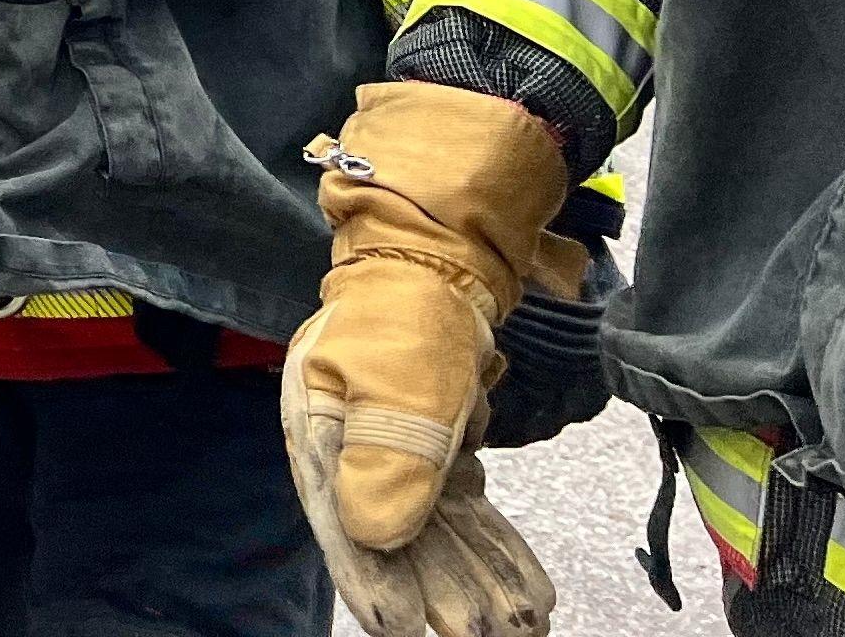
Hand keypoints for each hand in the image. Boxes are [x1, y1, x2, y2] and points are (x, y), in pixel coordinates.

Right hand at [286, 81, 566, 636]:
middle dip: (439, 590)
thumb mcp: (399, 371)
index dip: (373, 579)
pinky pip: (465, 510)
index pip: (342, 519)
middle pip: (394, 536)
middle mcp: (349, 445)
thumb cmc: (410, 300)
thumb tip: (380, 534)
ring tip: (519, 626)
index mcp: (318, 426)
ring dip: (473, 579)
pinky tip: (526, 588)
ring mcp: (394, 445)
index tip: (405, 629)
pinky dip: (493, 549)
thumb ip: (389, 449)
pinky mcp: (436, 443)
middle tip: (484, 636)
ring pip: (434, 531)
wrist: (445, 245)